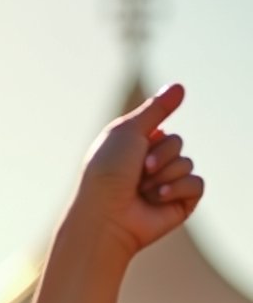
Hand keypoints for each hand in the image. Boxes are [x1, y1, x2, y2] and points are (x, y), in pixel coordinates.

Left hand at [71, 83, 203, 258]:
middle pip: (177, 143)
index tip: (134, 147)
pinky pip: (196, 185)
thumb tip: (180, 86)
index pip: (163, 129)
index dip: (152, 134)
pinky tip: (158, 199)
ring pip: (186, 163)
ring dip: (165, 173)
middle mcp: (150, 169)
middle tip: (139, 171)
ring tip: (143, 190)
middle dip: (160, 154)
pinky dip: (178, 188)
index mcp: (136, 151)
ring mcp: (165, 187)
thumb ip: (156, 108)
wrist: (106, 216)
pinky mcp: (178, 206)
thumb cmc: (107, 173)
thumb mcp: (128, 130)